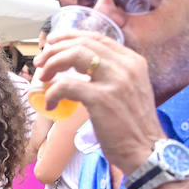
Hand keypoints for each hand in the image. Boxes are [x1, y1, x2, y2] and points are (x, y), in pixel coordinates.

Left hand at [33, 31, 165, 173]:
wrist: (147, 151)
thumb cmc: (134, 127)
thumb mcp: (129, 90)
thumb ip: (112, 76)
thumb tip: (82, 70)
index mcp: (133, 61)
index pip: (97, 38)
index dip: (70, 37)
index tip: (53, 44)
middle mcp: (126, 65)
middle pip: (82, 43)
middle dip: (55, 50)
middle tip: (40, 63)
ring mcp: (115, 81)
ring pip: (74, 55)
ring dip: (52, 64)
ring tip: (43, 79)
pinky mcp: (102, 99)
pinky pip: (67, 85)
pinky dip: (53, 93)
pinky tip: (50, 104)